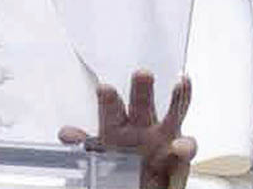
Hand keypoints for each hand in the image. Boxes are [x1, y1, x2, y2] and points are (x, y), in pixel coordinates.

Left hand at [59, 71, 196, 188]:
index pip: (112, 108)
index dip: (109, 99)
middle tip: (142, 74)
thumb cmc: (118, 167)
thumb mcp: (97, 156)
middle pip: (142, 103)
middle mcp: (141, 127)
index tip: (105, 89)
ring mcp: (163, 137)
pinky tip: (180, 146)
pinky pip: (187, 146)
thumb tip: (66, 134)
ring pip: (172, 114)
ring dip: (177, 98)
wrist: (140, 185)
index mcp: (116, 126)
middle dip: (142, 88)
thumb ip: (84, 144)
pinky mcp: (180, 155)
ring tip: (181, 83)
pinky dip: (185, 145)